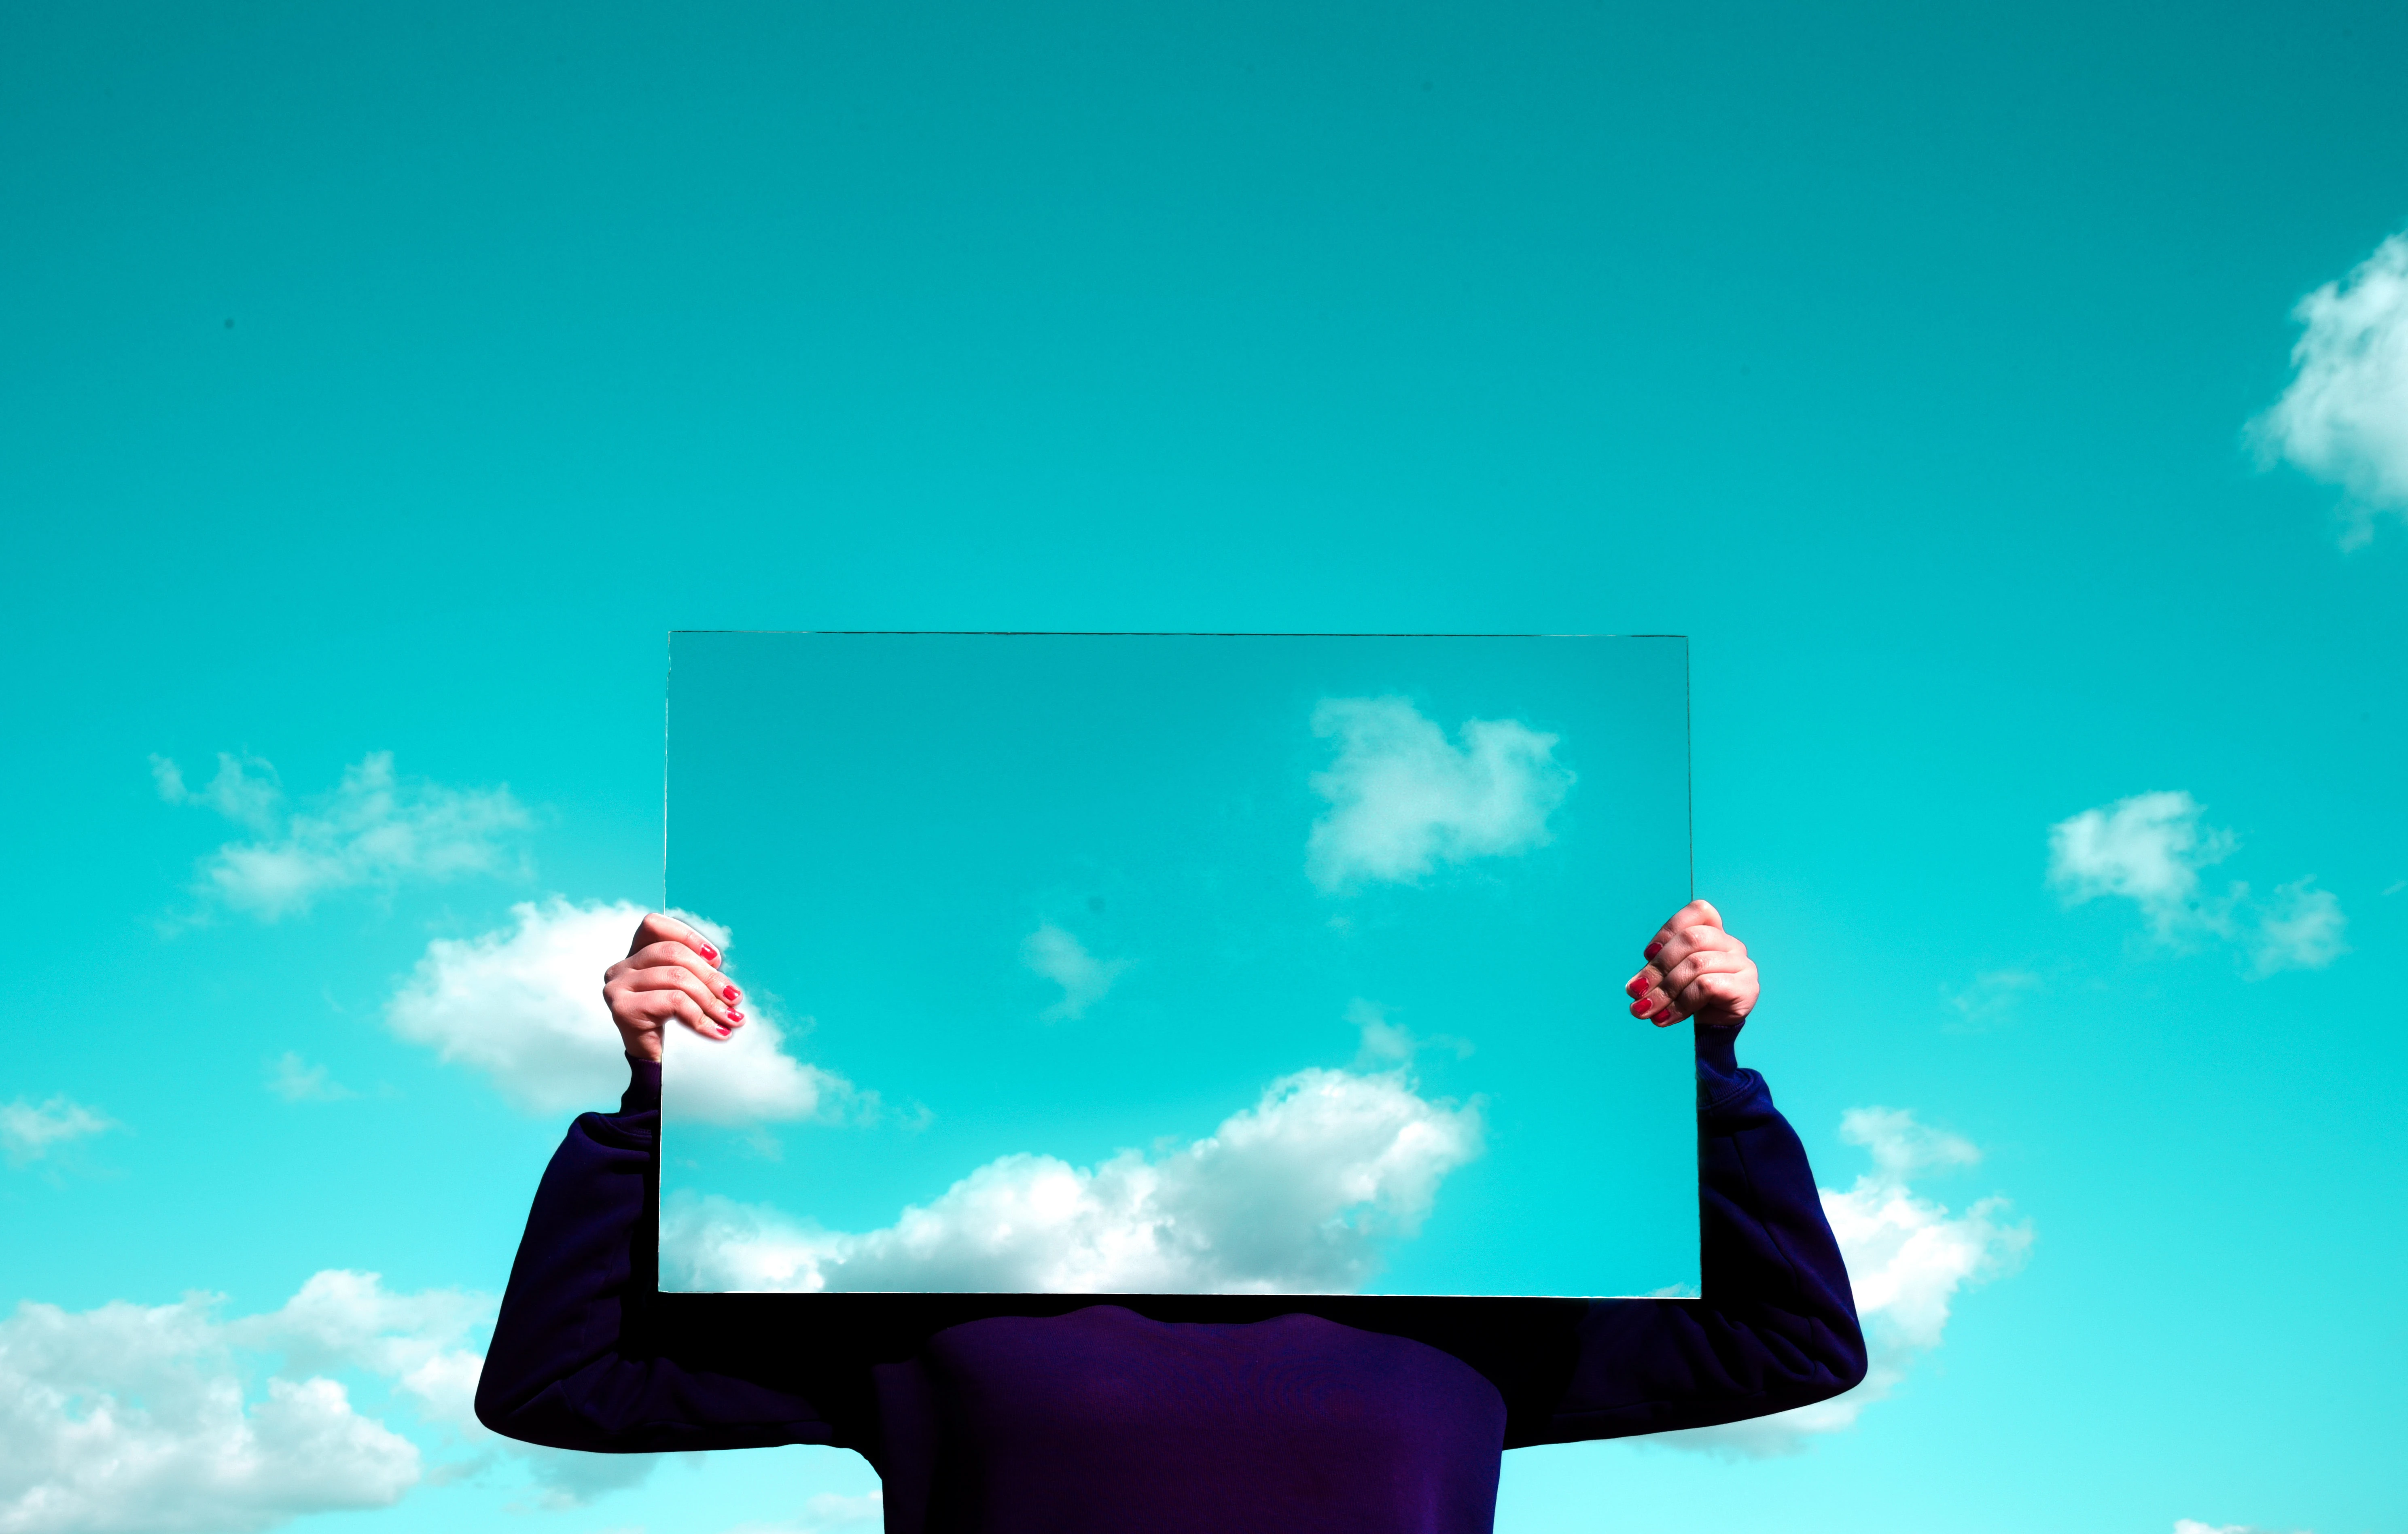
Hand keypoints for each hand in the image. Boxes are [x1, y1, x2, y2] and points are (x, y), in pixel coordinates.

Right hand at [603, 912, 743, 1062]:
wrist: (653, 1062)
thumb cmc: (670, 1023)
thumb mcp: (683, 989)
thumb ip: (696, 973)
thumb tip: (728, 984)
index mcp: (634, 956)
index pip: (653, 925)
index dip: (687, 935)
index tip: (715, 959)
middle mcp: (621, 968)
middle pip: (673, 953)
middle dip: (711, 976)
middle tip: (734, 998)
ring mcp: (617, 988)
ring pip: (677, 978)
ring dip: (711, 1000)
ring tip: (731, 1018)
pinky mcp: (624, 1009)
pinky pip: (673, 1002)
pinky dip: (701, 1018)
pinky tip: (717, 1032)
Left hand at [1625, 899, 1757, 1030]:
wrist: (1715, 1027)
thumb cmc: (1692, 997)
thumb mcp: (1671, 977)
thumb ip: (1656, 972)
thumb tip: (1634, 986)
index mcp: (1715, 933)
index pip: (1699, 911)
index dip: (1669, 929)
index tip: (1647, 954)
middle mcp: (1732, 944)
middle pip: (1691, 939)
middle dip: (1658, 967)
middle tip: (1636, 991)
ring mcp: (1743, 965)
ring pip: (1696, 964)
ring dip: (1664, 990)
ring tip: (1645, 1010)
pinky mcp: (1746, 988)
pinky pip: (1706, 986)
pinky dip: (1680, 1003)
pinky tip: (1665, 1017)